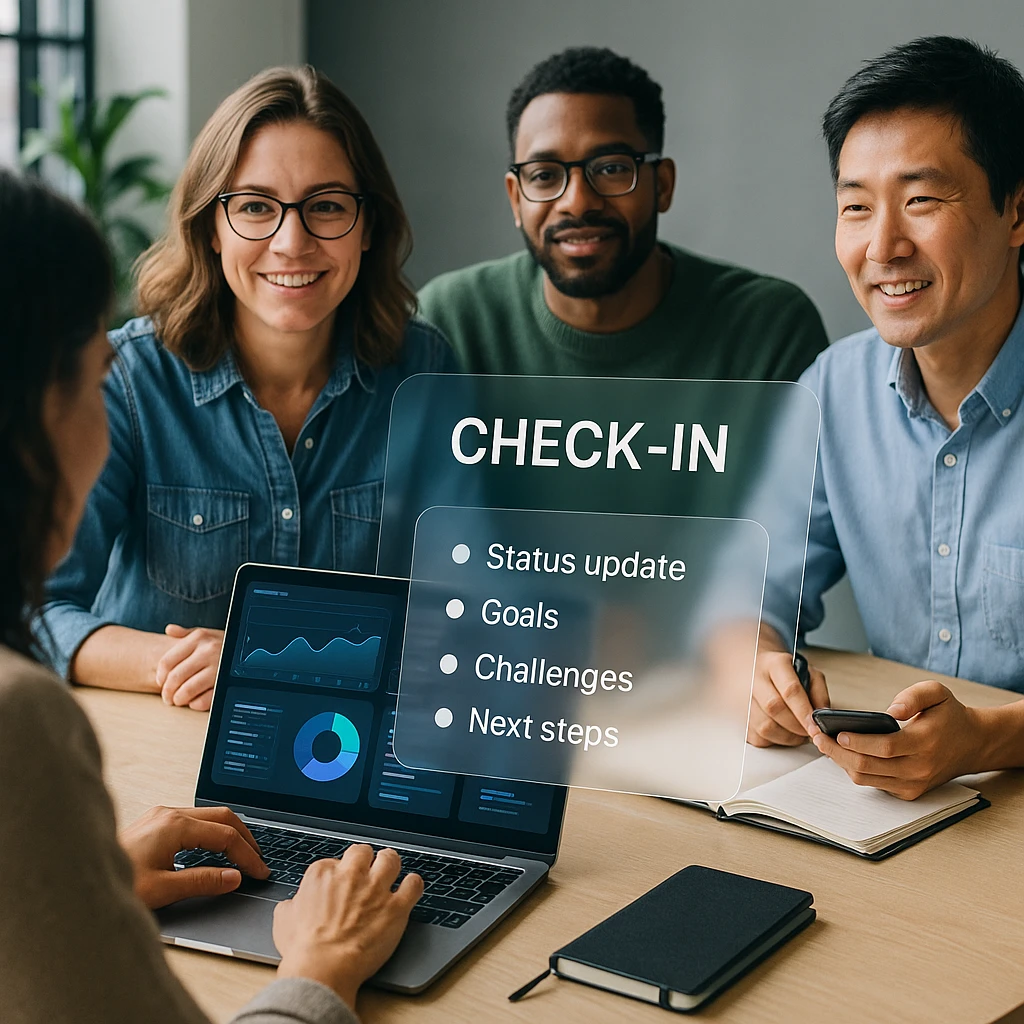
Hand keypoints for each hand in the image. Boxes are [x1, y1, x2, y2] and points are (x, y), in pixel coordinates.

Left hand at [120, 805, 268, 908]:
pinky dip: (213, 833)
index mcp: (175, 826)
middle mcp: (170, 814)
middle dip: (245, 838)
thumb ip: (202, 881)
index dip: (247, 855)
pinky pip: (195, 821)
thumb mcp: (161, 889)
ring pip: (209, 816)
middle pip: (223, 817)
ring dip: (230, 834)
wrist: (75, 880)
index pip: (225, 836)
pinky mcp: (155, 823)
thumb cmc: (113, 882)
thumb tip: (233, 878)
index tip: (259, 872)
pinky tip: (215, 849)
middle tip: (258, 860)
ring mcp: (161, 816)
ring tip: (242, 855)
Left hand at [155, 624, 223, 709]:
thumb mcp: (207, 634)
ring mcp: (218, 668)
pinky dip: (195, 704)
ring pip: (187, 691)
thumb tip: (170, 629)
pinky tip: (194, 701)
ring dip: (178, 699)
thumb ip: (186, 633)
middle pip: (175, 678)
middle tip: (167, 697)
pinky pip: (203, 701)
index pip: (168, 661)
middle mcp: (208, 651)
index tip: (160, 681)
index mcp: (199, 638)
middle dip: (167, 692)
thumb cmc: (225, 644)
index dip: (160, 675)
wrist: (251, 649)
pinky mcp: (225, 684)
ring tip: (178, 700)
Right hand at [275, 845, 423, 1009]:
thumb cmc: (303, 950)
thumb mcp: (284, 921)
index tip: (343, 883)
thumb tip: (294, 903)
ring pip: (390, 859)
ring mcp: (375, 889)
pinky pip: (413, 885)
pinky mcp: (396, 907)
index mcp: (323, 874)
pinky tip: (410, 887)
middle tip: (367, 872)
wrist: (322, 970)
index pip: (336, 861)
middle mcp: (351, 875)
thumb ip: (293, 904)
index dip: (340, 873)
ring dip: (390, 864)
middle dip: (366, 860)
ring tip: (390, 871)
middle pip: (364, 852)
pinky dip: (413, 885)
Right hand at [748, 650, 829, 746]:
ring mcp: (742, 698)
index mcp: (774, 664)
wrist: (751, 665)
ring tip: (797, 732)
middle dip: (796, 726)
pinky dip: (773, 740)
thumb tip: (824, 715)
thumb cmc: (782, 671)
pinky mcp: (739, 716)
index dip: (804, 712)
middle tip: (809, 731)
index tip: (815, 727)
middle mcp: (754, 679)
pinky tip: (781, 731)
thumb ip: (819, 692)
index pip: (789, 690)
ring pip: (764, 726)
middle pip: (774, 708)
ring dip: (786, 737)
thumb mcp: (807, 671)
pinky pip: (757, 737)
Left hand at [811, 680, 984, 799]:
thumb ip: (913, 696)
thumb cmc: (949, 716)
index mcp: (925, 742)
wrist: (972, 744)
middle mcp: (919, 767)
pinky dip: (855, 770)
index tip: (835, 732)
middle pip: (869, 766)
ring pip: (867, 778)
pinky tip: (841, 754)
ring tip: (822, 744)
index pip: (885, 747)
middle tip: (817, 736)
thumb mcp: (937, 693)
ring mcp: (914, 783)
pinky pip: (874, 784)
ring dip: (840, 763)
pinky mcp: (909, 792)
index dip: (857, 742)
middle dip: (837, 752)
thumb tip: (891, 710)